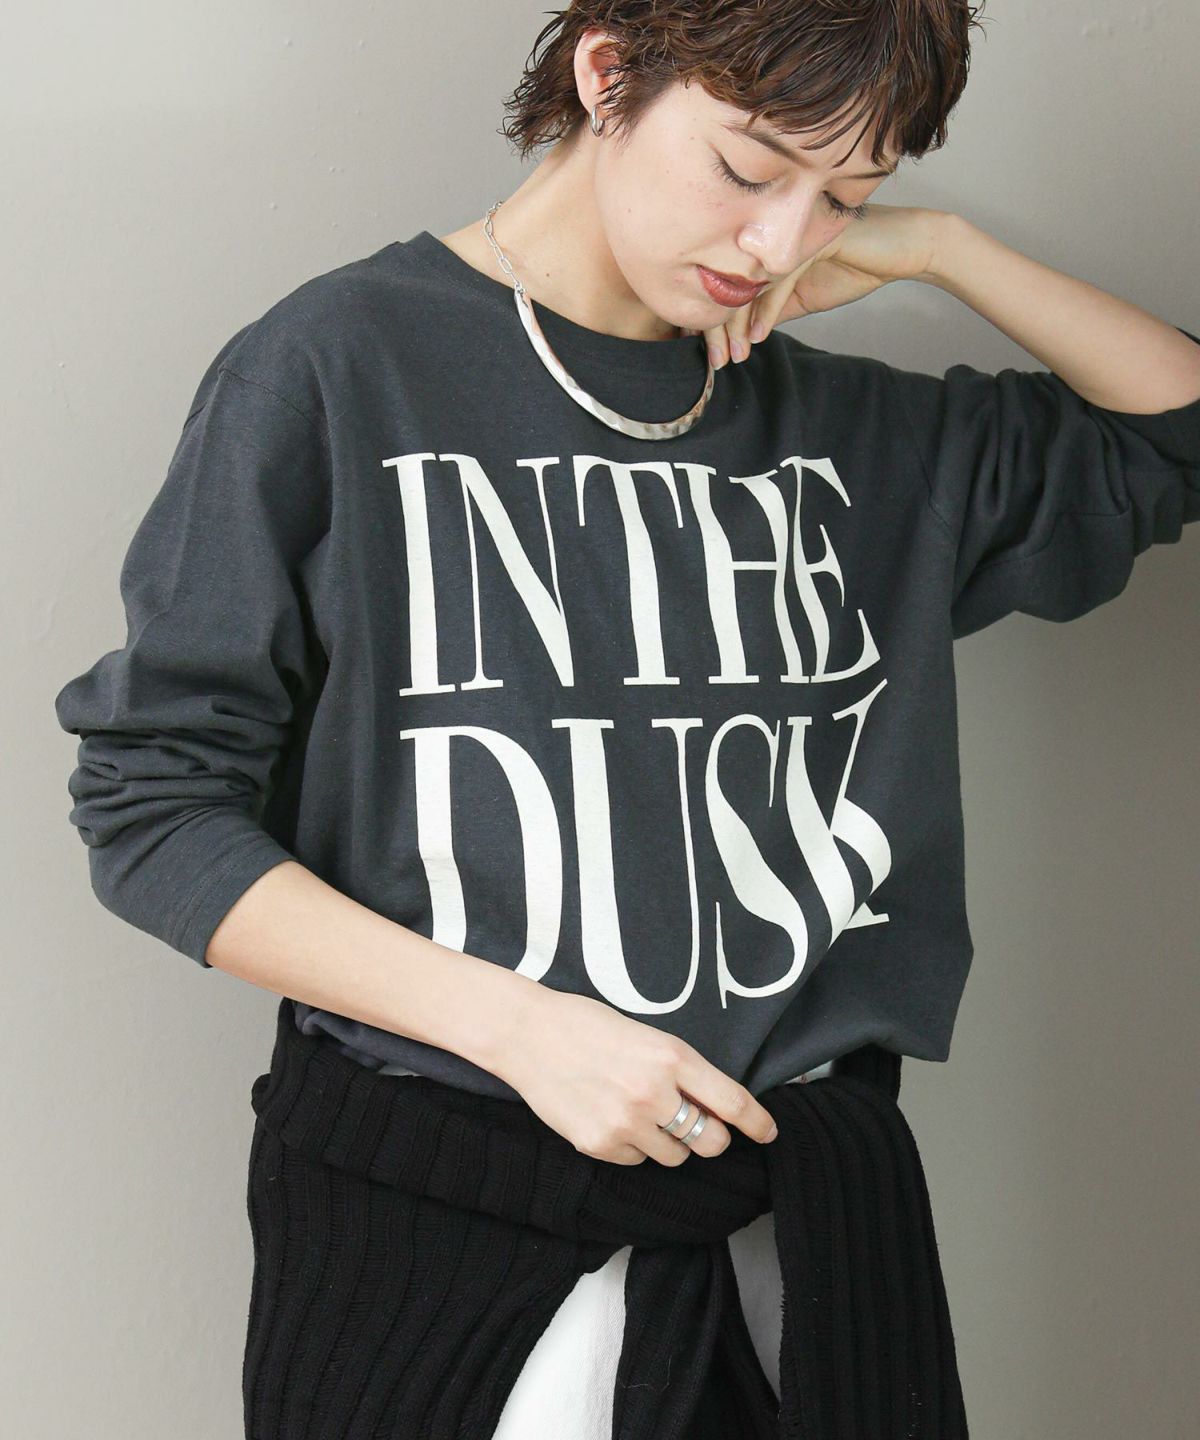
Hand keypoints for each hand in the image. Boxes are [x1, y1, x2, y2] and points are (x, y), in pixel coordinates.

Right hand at [492, 987, 779, 1165]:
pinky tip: (612, 1116)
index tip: (768, 1132)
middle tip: (697, 1125)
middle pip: (711, 1141)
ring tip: (640, 1112)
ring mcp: (626, 1123)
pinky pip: (637, 1160)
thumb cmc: (588, 1026)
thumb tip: (713, 1106)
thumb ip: (681, 1070)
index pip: (731, 1102)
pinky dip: (634, 1146)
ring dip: (669, 1142)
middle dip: (712, 1137)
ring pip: (675, 1156)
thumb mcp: (647, 1036)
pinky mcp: (600, 1145)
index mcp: (671, 1057)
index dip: (757, 1122)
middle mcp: (654, 1093)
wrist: (528, 1034)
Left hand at [687, 204, 950, 366]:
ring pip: (752, 280)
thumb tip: (739, 334)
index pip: (729, 282)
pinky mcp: (811, 239)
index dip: (715, 318)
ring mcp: (790, 235)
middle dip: (719, 324)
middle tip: (716, 360)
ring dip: (740, 322)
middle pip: (732, 281)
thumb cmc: (853, 267)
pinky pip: (781, 277)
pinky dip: (768, 308)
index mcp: (767, 247)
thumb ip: (771, 308)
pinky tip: (759, 334)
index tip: (709, 352)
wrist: (900, 251)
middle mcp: (773, 237)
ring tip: (736, 354)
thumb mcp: (802, 297)